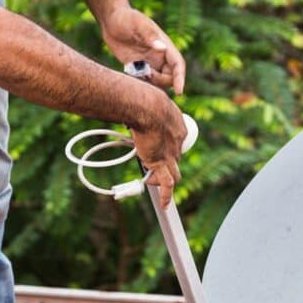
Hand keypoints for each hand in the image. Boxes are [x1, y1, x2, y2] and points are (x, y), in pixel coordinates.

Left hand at [102, 7, 185, 94]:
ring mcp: (149, 63)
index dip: (180, 78)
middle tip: (144, 72)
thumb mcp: (137, 23)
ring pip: (157, 82)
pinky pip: (144, 82)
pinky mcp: (138, 67)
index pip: (178, 64)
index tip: (180, 91)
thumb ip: (149, 36)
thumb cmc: (125, 17)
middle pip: (169, 78)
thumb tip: (163, 48)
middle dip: (160, 81)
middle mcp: (160, 56)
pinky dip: (140, 83)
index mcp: (165, 45)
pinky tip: (130, 70)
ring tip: (135, 69)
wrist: (111, 20)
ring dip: (150, 82)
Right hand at [131, 90, 187, 207]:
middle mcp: (178, 142)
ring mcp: (170, 154)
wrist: (146, 105)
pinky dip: (167, 196)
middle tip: (153, 163)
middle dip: (166, 163)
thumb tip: (124, 100)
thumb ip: (140, 105)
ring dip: (165, 178)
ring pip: (174, 173)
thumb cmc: (143, 97)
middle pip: (175, 159)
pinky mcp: (160, 163)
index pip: (176, 143)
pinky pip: (167, 184)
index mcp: (178, 126)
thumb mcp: (146, 100)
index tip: (158, 147)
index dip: (167, 147)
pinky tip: (165, 205)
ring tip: (155, 182)